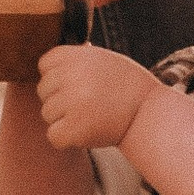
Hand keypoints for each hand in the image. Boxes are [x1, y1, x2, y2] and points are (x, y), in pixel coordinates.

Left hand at [34, 43, 161, 153]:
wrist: (150, 113)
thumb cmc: (128, 87)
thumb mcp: (104, 61)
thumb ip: (76, 61)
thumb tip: (47, 64)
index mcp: (78, 55)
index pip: (45, 64)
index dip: (58, 76)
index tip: (78, 84)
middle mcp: (72, 75)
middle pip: (43, 90)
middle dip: (60, 99)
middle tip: (88, 104)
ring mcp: (72, 102)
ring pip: (47, 114)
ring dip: (64, 119)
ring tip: (92, 116)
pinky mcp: (74, 127)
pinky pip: (53, 135)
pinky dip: (67, 138)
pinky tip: (87, 132)